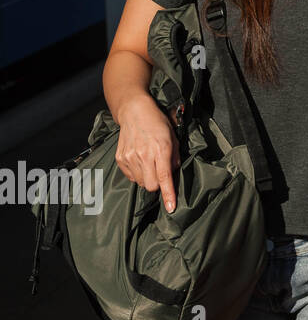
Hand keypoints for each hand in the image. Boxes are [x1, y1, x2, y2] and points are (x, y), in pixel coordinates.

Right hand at [115, 94, 180, 212]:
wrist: (134, 112)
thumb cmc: (157, 123)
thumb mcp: (173, 137)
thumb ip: (174, 157)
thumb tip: (173, 174)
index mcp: (160, 150)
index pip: (164, 178)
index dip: (168, 194)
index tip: (171, 207)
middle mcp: (143, 155)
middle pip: (151, 186)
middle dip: (158, 184)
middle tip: (160, 171)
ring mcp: (130, 157)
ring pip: (141, 183)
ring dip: (147, 178)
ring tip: (149, 162)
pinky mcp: (120, 159)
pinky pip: (131, 177)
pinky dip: (137, 173)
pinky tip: (140, 161)